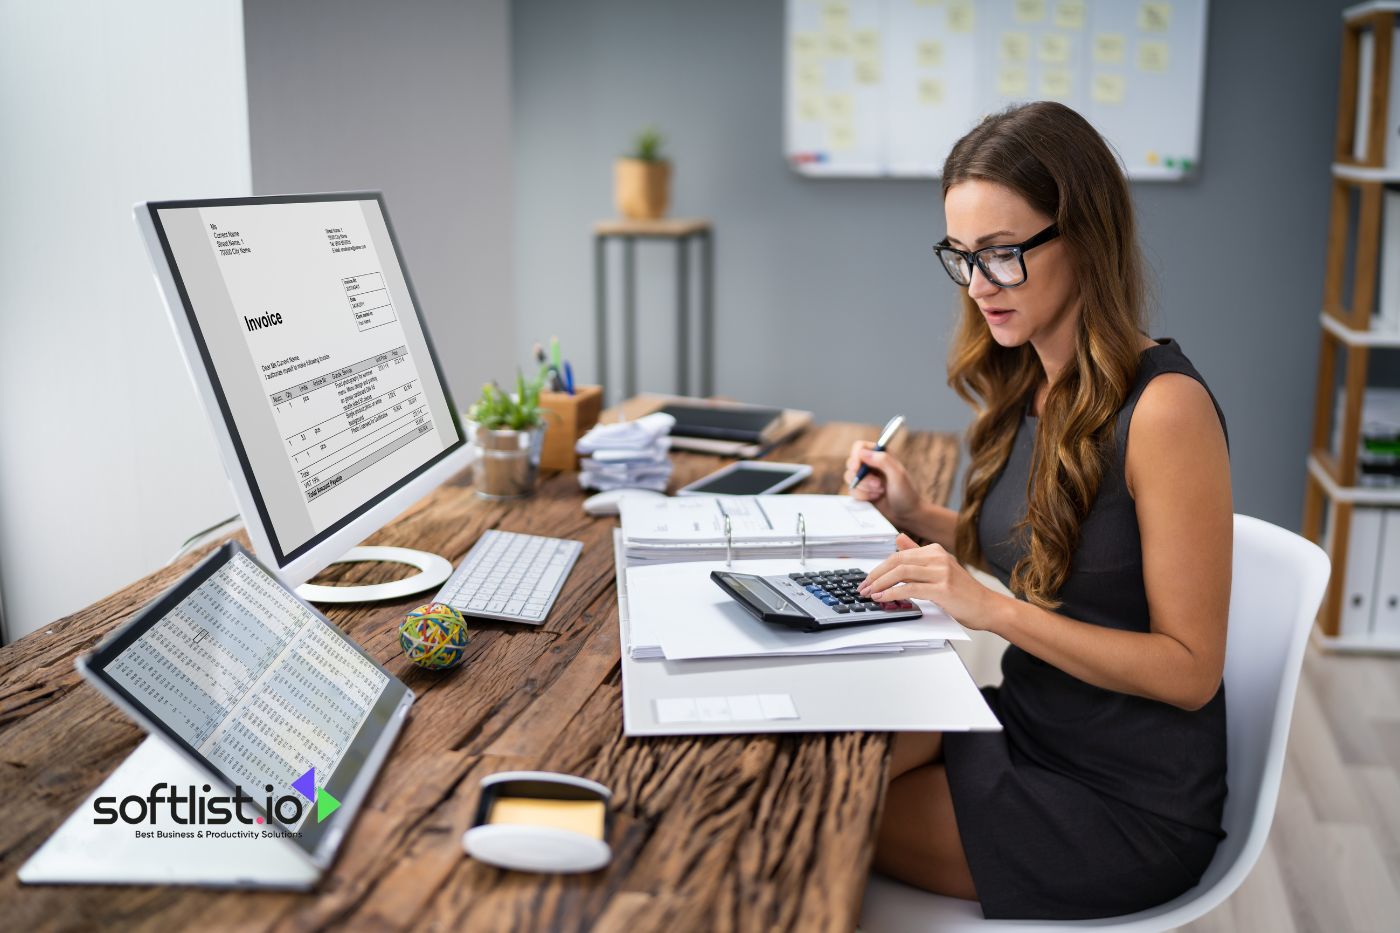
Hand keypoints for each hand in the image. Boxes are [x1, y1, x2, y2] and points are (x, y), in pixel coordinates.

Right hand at [844, 441, 922, 528]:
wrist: (907, 515)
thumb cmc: (906, 494)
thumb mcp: (898, 475)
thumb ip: (883, 460)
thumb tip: (862, 453)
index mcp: (881, 455)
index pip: (860, 447)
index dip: (856, 456)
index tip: (857, 467)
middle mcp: (871, 465)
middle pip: (851, 463)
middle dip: (862, 477)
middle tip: (877, 484)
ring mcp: (865, 478)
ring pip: (849, 478)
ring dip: (864, 487)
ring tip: (880, 492)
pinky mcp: (861, 491)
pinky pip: (851, 491)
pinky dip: (862, 496)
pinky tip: (875, 498)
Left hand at [859, 534, 998, 629]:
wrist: (987, 607)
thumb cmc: (963, 592)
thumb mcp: (939, 569)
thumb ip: (917, 555)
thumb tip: (898, 540)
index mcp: (935, 551)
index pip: (899, 555)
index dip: (879, 568)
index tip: (867, 580)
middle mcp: (938, 557)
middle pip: (897, 561)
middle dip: (876, 575)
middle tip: (863, 587)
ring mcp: (941, 572)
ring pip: (901, 572)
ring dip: (880, 583)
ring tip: (869, 593)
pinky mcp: (943, 589)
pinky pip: (910, 588)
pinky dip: (892, 593)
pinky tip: (883, 598)